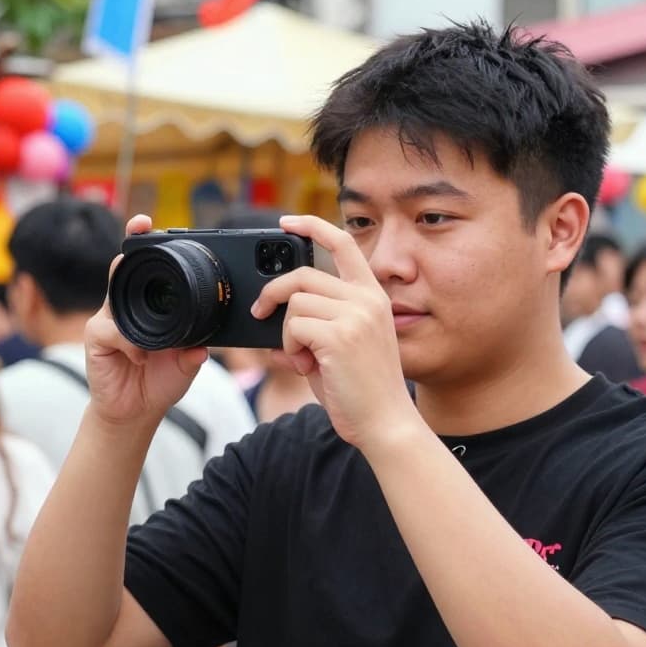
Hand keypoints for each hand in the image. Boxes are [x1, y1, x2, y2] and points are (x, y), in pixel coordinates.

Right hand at [84, 215, 208, 427]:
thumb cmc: (159, 381)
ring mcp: (108, 320)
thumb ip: (193, 353)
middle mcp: (125, 307)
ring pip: (115, 294)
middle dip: (130, 247)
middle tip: (140, 228)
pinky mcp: (95, 337)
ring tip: (147, 325)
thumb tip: (203, 348)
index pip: (145, 269)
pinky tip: (141, 358)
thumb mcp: (185, 364)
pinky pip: (112, 331)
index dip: (144, 244)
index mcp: (148, 306)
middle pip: (123, 268)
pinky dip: (130, 344)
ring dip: (131, 304)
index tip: (147, 224)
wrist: (136, 411)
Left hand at [251, 215, 414, 449]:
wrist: (385, 423)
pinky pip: (294, 327)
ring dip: (287, 334)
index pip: (343, 243)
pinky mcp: (340, 335)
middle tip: (260, 313)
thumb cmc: (361, 389)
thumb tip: (275, 314)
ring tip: (304, 359)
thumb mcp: (341, 345)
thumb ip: (317, 322)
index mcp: (372, 296)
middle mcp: (366, 299)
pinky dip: (290, 348)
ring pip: (295, 303)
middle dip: (273, 294)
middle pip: (302, 275)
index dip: (312, 226)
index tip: (287, 223)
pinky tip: (307, 367)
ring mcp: (355, 315)